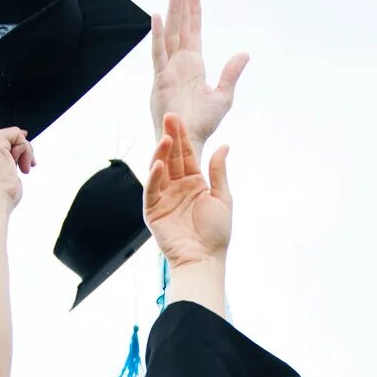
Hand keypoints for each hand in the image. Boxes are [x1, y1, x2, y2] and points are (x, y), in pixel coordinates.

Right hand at [0, 127, 33, 206]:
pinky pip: (15, 134)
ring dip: (24, 151)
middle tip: (26, 169)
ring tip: (24, 169)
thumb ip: (3, 164)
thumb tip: (19, 151)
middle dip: (19, 152)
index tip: (21, 165)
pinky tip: (24, 164)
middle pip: (1, 140)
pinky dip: (26, 148)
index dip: (10, 152)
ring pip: (10, 136)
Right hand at [144, 113, 230, 268]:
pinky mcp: (153, 211)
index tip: (179, 118)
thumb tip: (224, 145)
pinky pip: (152, 190)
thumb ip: (219, 172)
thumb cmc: (217, 233)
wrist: (205, 259)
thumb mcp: (222, 198)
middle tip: (169, 117)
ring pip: (160, 170)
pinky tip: (159, 164)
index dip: (183, 137)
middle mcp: (178, 188)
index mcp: (195, 183)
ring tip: (166, 138)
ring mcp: (164, 198)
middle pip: (172, 158)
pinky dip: (154, 177)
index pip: (187, 155)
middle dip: (171, 138)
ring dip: (162, 154)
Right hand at [149, 0, 247, 149]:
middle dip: (179, 3)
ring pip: (170, 33)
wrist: (190, 139)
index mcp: (194, 66)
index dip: (194, 12)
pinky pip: (158, 53)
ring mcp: (168, 69)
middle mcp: (180, 63)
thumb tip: (244, 53)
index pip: (194, 32)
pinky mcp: (160, 78)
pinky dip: (157, 35)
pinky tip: (157, 17)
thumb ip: (231, 73)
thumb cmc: (204, 123)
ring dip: (172, 11)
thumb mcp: (224, 95)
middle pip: (179, 26)